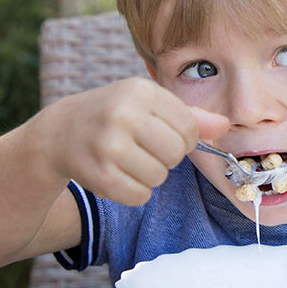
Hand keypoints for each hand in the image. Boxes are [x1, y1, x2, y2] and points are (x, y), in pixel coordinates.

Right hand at [34, 77, 228, 205]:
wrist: (60, 133)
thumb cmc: (115, 115)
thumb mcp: (148, 104)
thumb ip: (189, 115)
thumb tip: (226, 125)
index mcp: (140, 91)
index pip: (188, 126)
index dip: (183, 137)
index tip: (163, 134)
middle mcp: (123, 114)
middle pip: (175, 153)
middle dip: (166, 157)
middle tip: (144, 148)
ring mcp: (108, 146)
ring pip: (158, 177)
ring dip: (149, 175)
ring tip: (129, 160)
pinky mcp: (98, 176)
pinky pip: (139, 196)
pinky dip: (134, 191)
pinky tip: (118, 174)